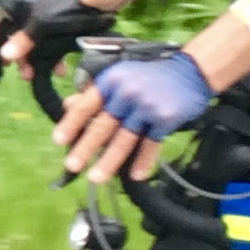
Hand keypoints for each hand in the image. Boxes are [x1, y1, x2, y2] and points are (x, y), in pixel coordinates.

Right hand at [0, 0, 115, 80]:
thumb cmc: (66, 10)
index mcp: (14, 6)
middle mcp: (23, 13)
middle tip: (21, 73)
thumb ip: (23, 41)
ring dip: (31, 62)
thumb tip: (4, 57)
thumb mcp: (42, 26)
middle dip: (14, 58)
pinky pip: (44, 46)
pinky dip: (50, 59)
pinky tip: (60, 71)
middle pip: (9, 38)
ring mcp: (38, 22)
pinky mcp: (53, 30)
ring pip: (28, 46)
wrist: (98, 4)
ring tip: (35, 76)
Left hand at [54, 52, 212, 183]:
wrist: (190, 72)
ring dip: (109, 161)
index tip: (58, 140)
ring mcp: (147, 106)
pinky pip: (150, 144)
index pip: (86, 104)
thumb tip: (68, 105)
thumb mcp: (121, 76)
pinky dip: (143, 161)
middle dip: (85, 148)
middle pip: (102, 125)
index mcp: (112, 80)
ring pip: (124, 139)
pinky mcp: (165, 118)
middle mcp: (127, 92)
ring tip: (96, 177)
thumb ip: (96, 92)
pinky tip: (135, 175)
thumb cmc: (150, 76)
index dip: (71, 123)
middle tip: (72, 166)